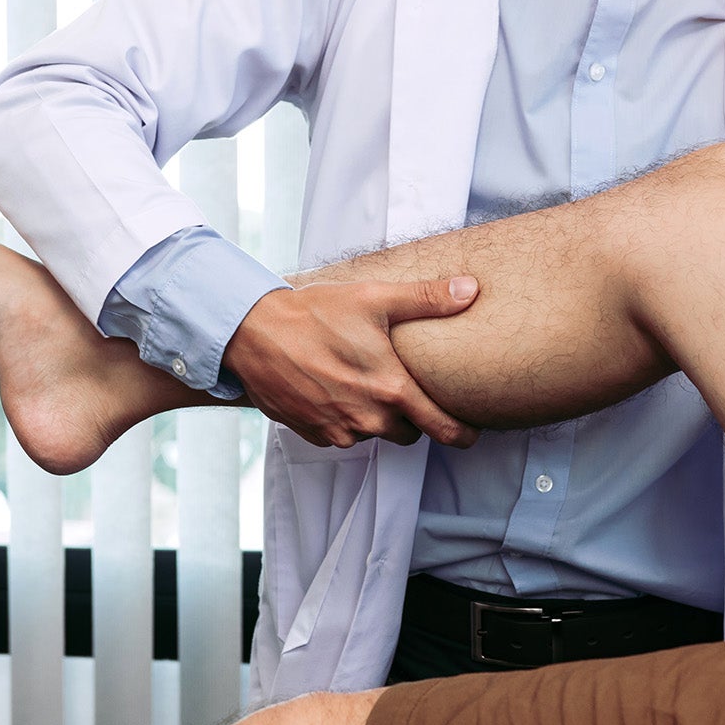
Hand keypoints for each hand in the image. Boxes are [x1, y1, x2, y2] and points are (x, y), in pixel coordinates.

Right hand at [222, 277, 481, 448]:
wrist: (254, 334)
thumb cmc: (314, 313)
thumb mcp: (374, 298)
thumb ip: (427, 299)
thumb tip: (470, 290)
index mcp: (391, 389)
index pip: (441, 427)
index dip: (461, 434)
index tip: (469, 434)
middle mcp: (368, 418)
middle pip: (407, 433)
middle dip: (408, 417)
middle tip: (398, 388)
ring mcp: (339, 430)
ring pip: (372, 433)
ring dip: (372, 416)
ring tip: (358, 382)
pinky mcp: (314, 434)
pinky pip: (342, 434)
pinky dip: (343, 418)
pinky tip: (331, 389)